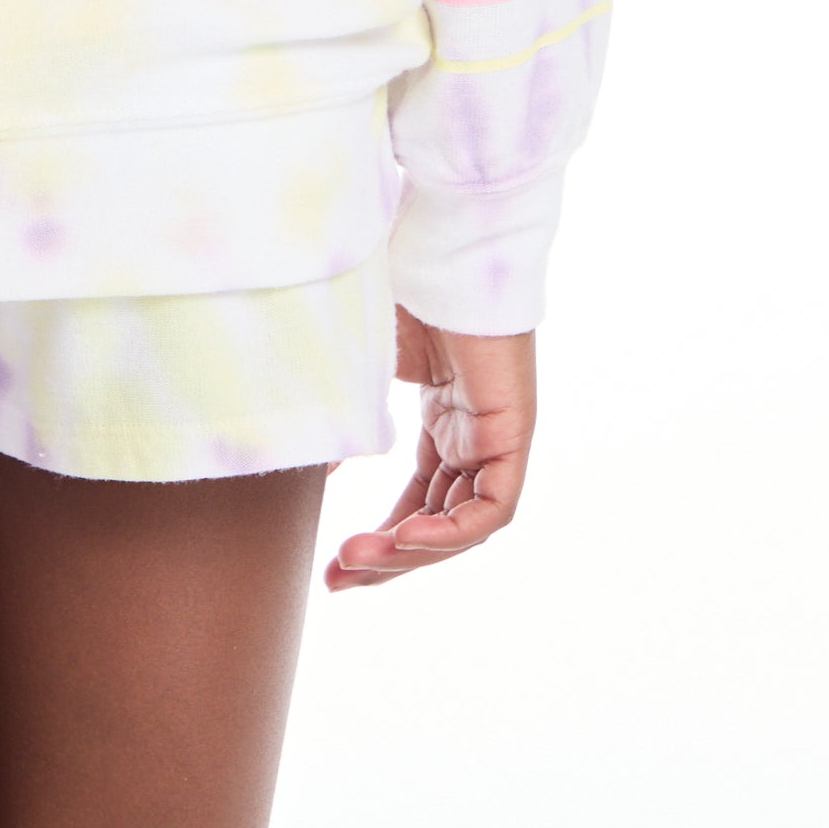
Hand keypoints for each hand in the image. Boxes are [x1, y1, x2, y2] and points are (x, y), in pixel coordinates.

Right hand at [326, 307, 535, 590]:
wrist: (437, 246)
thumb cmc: (399, 288)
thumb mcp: (363, 368)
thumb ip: (347, 421)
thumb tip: (315, 468)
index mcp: (444, 420)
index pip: (420, 501)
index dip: (381, 538)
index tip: (334, 567)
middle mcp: (473, 436)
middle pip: (439, 523)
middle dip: (389, 559)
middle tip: (338, 580)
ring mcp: (495, 437)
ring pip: (462, 526)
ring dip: (410, 551)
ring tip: (356, 560)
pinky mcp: (513, 433)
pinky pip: (490, 510)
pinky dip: (450, 533)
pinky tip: (405, 539)